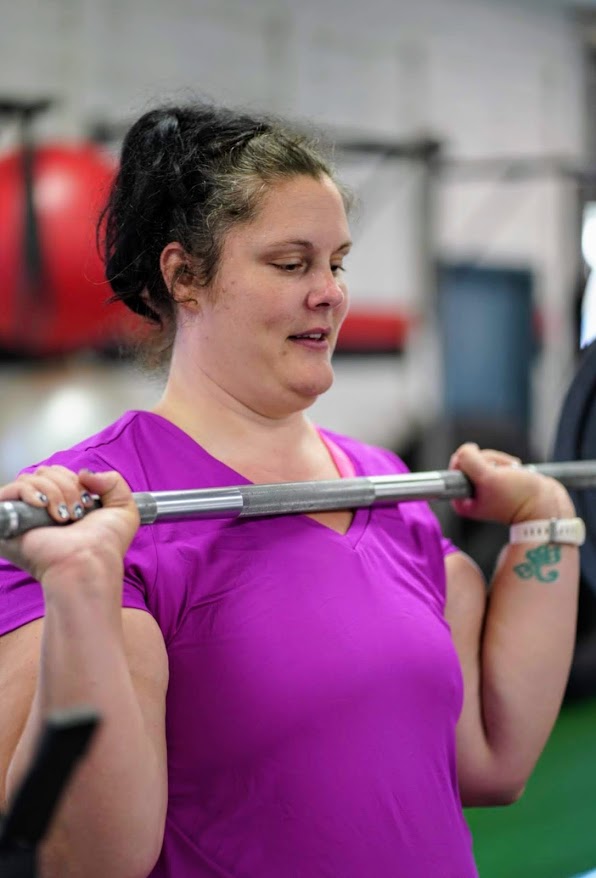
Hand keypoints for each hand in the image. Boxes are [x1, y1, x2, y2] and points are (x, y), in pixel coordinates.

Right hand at [0, 466, 139, 587]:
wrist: (87, 562)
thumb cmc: (105, 545)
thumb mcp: (123, 508)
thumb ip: (113, 481)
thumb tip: (84, 472)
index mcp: (63, 506)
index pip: (58, 473)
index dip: (74, 480)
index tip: (88, 501)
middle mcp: (41, 511)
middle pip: (44, 472)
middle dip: (67, 485)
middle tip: (77, 512)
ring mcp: (23, 516)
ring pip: (29, 479)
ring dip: (54, 492)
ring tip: (63, 517)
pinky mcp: (9, 522)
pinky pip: (9, 490)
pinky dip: (29, 492)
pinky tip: (42, 507)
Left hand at [449, 443, 575, 523]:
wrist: (548, 506)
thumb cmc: (519, 497)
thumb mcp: (488, 478)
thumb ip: (469, 461)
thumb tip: (464, 449)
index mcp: (462, 501)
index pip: (455, 466)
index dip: (472, 461)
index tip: (487, 471)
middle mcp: (471, 494)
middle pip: (472, 460)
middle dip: (491, 461)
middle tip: (503, 475)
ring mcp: (486, 487)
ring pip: (486, 458)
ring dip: (502, 462)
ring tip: (513, 474)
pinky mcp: (499, 480)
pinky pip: (498, 461)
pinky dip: (509, 463)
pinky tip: (517, 472)